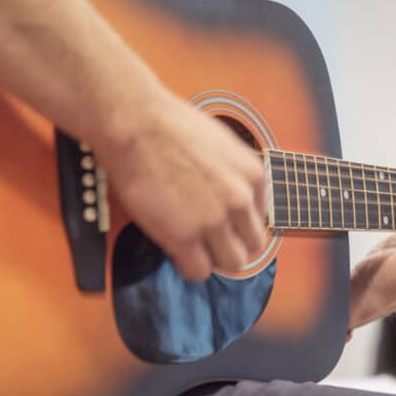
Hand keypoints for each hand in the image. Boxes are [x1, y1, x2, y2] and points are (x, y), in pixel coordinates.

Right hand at [94, 92, 265, 280]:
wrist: (136, 123)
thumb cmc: (170, 126)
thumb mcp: (222, 144)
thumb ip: (233, 174)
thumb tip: (230, 196)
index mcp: (253, 175)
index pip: (260, 218)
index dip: (238, 224)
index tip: (221, 223)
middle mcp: (241, 200)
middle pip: (252, 246)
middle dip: (231, 245)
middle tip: (208, 239)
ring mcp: (214, 220)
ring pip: (231, 263)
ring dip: (213, 259)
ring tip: (193, 246)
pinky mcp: (185, 236)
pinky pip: (199, 272)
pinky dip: (189, 267)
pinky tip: (176, 252)